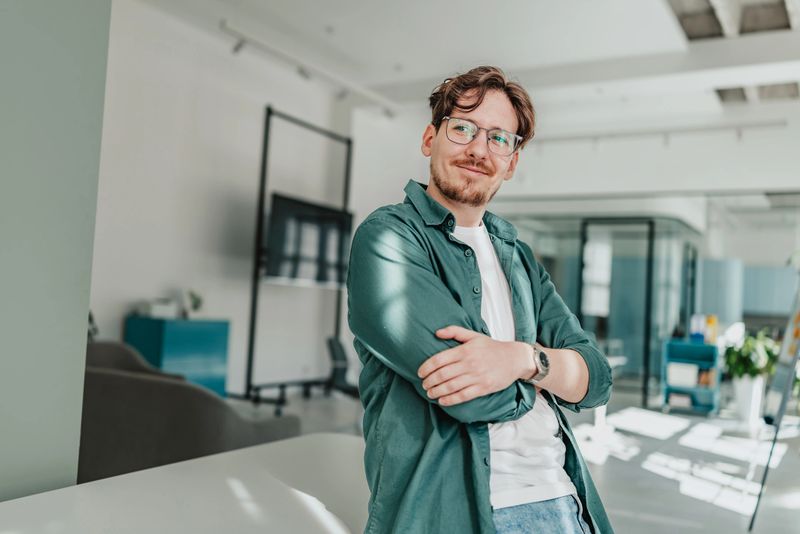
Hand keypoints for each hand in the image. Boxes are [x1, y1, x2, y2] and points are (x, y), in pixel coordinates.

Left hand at [417, 325, 534, 405]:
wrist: (514, 358)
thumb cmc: (491, 347)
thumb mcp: (473, 335)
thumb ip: (454, 331)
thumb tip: (437, 332)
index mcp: (465, 350)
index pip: (440, 359)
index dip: (426, 367)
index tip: (420, 372)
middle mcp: (470, 363)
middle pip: (443, 374)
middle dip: (429, 381)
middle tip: (423, 384)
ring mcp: (477, 377)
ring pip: (451, 386)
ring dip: (437, 391)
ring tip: (429, 393)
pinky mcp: (484, 388)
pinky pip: (463, 396)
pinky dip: (450, 400)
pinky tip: (442, 400)